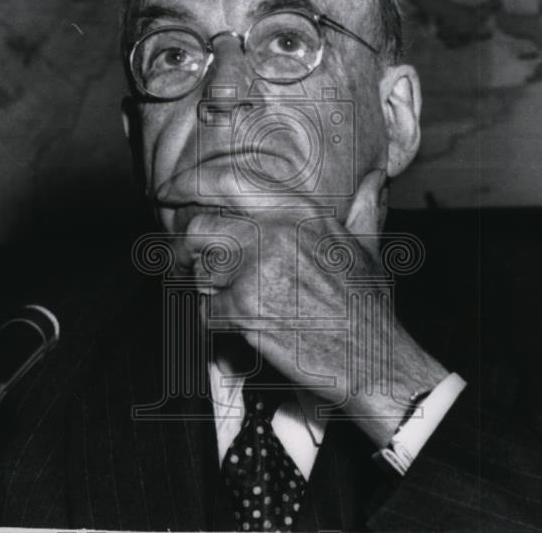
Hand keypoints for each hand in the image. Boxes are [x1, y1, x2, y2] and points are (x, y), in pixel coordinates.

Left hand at [176, 169, 447, 445]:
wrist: (372, 361)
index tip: (168, 193)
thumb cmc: (368, 308)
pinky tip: (241, 327)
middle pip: (199, 226)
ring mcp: (257, 269)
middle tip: (184, 261)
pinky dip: (217, 324)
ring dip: (205, 289)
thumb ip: (362, 209)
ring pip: (199, 270)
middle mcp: (275, 231)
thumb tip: (373, 179)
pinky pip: (206, 312)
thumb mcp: (367, 249)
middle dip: (185, 246)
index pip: (228, 181)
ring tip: (228, 301)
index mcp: (300, 211)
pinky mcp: (244, 309)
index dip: (189, 184)